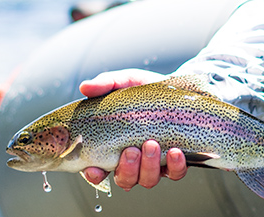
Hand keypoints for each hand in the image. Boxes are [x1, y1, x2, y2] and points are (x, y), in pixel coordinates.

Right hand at [79, 69, 188, 190]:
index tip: (95, 169)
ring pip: (148, 180)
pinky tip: (174, 152)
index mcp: (113, 147)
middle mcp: (133, 161)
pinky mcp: (175, 162)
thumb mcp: (125, 82)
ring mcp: (154, 164)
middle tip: (131, 150)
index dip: (94, 175)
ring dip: (149, 166)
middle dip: (127, 169)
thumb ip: (105, 84)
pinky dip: (175, 166)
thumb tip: (85, 87)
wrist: (178, 89)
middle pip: (125, 179)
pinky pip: (175, 173)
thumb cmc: (145, 90)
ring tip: (152, 144)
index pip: (98, 171)